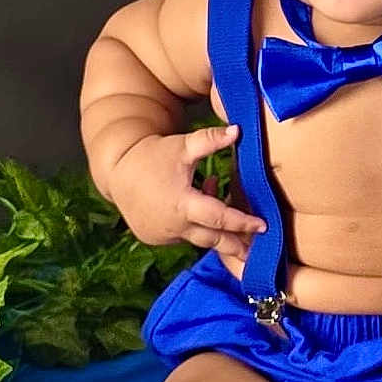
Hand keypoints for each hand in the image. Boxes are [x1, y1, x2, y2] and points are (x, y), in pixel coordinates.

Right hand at [107, 125, 267, 257]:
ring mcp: (164, 236)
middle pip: (213, 240)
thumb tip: (237, 130)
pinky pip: (184, 236)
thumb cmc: (152, 155)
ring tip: (237, 227)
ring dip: (217, 233)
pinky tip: (203, 210)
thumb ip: (210, 140)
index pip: (220, 219)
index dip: (243, 223)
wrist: (117, 171)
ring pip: (199, 238)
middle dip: (236, 246)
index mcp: (183, 204)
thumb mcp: (182, 146)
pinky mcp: (156, 238)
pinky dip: (196, 228)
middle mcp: (174, 226)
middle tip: (257, 251)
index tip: (264, 226)